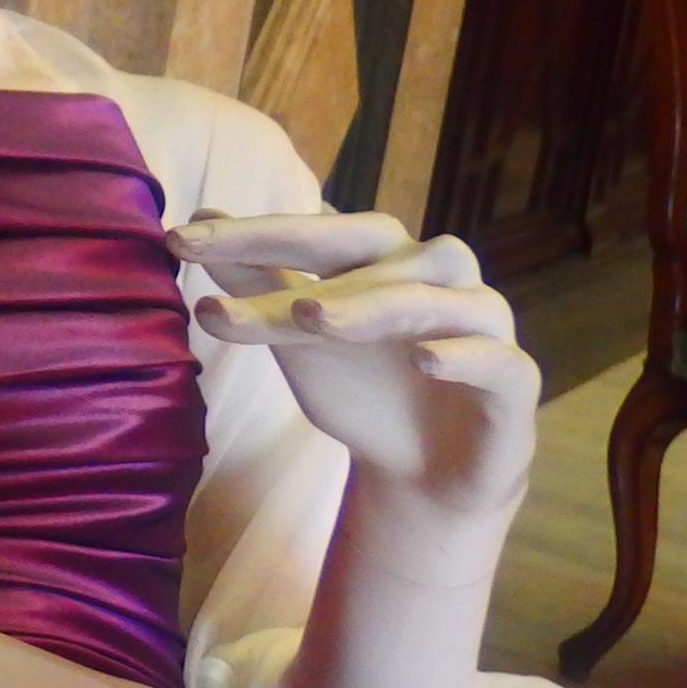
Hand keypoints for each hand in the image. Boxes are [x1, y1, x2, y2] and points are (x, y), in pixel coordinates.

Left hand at [168, 211, 536, 522]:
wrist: (424, 470)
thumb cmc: (359, 388)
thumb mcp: (297, 342)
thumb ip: (257, 286)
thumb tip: (200, 217)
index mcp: (380, 258)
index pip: (314, 229)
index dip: (248, 232)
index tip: (174, 239)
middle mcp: (433, 276)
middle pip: (373, 242)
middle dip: (297, 248)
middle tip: (223, 262)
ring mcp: (478, 323)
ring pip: (432, 296)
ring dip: (373, 303)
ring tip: (310, 316)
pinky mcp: (512, 378)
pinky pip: (498, 357)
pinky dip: (461, 354)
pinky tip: (423, 361)